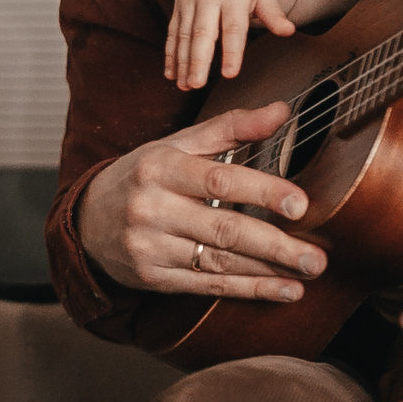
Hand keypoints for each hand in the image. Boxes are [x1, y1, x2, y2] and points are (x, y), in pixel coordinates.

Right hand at [79, 102, 325, 300]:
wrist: (85, 221)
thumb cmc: (141, 176)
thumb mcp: (177, 144)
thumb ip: (231, 128)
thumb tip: (282, 111)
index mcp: (159, 167)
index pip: (218, 180)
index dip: (262, 192)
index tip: (300, 204)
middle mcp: (152, 209)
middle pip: (222, 229)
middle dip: (275, 246)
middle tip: (316, 257)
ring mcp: (150, 247)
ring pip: (218, 262)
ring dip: (269, 271)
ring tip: (308, 272)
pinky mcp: (154, 278)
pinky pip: (208, 286)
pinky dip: (249, 289)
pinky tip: (282, 290)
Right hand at [165, 0, 296, 89]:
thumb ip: (274, 13)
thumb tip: (289, 31)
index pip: (232, 28)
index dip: (231, 52)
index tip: (230, 74)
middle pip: (202, 33)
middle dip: (197, 61)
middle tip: (196, 84)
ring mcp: (190, 2)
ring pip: (184, 35)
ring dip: (182, 62)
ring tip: (183, 85)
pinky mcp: (178, 7)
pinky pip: (172, 33)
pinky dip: (170, 54)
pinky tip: (171, 73)